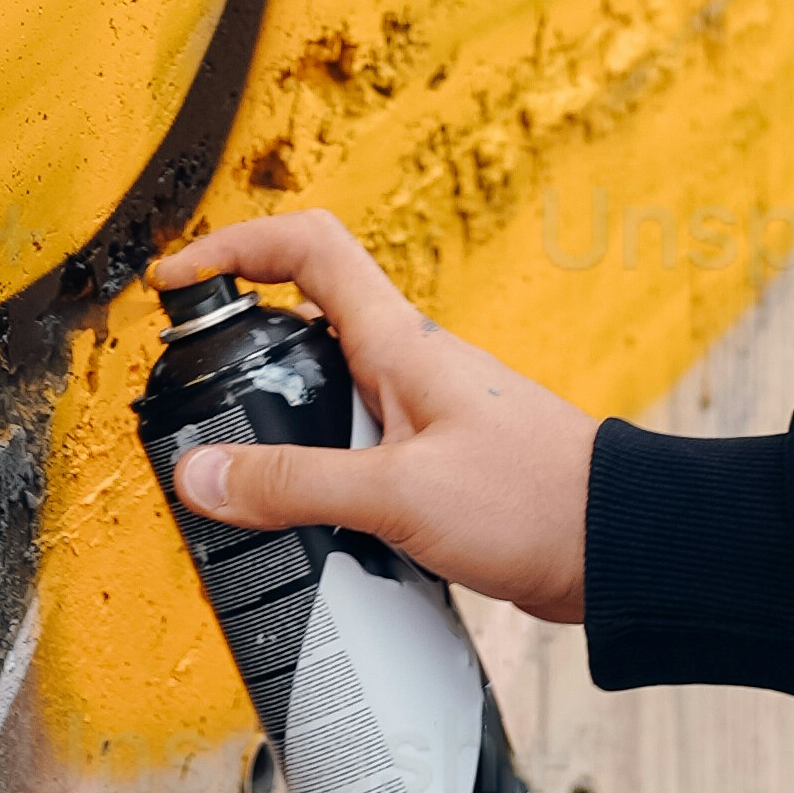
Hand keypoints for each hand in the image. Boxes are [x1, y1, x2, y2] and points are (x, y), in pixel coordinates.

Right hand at [152, 206, 599, 626]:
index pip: (306, 248)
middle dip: (240, 347)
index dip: (235, 246)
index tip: (177, 281)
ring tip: (236, 478)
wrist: (616, 546)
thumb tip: (202, 473)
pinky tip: (306, 527)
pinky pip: (355, 451)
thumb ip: (296, 484)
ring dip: (279, 425)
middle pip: (303, 321)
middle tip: (190, 390)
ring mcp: (421, 414)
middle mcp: (406, 366)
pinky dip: (316, 475)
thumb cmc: (532, 501)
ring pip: (327, 395)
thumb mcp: (397, 494)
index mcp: (397, 342)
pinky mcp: (434, 465)